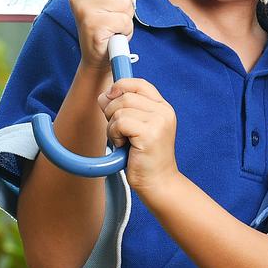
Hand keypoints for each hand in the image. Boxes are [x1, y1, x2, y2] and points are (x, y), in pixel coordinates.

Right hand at [69, 0, 133, 73]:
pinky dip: (125, 30)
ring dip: (126, 16)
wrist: (99, 57)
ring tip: (114, 25)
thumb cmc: (106, 26)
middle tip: (114, 14)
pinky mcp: (93, 26)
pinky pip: (124, 19)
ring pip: (124, 1)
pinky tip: (113, 34)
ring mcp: (84, 10)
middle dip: (125, 1)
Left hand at [98, 78, 178, 194]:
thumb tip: (103, 95)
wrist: (158, 183)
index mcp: (162, 107)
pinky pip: (120, 122)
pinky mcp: (150, 133)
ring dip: (112, 127)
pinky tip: (123, 146)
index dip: (120, 86)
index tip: (109, 98)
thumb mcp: (133, 128)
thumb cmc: (144, 158)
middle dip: (111, 112)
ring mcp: (159, 121)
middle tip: (117, 131)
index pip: (139, 84)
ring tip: (122, 141)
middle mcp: (164, 111)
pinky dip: (114, 134)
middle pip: (124, 95)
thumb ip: (121, 109)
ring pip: (120, 109)